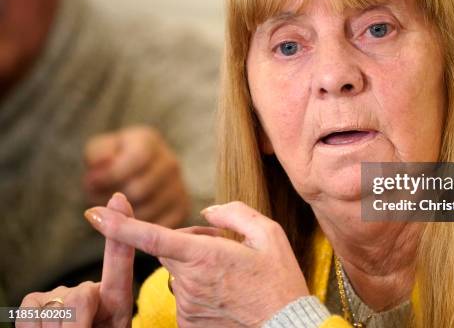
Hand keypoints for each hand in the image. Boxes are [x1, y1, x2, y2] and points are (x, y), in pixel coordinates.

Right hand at [18, 193, 134, 327]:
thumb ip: (103, 308)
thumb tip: (84, 293)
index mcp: (115, 301)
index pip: (119, 262)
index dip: (120, 231)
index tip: (119, 198)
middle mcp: (86, 292)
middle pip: (82, 295)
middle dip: (80, 325)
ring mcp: (58, 297)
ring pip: (60, 304)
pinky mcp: (32, 305)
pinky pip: (34, 311)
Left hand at [83, 126, 189, 227]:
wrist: (133, 174)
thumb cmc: (111, 162)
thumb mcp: (99, 150)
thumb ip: (97, 154)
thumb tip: (103, 163)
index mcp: (149, 143)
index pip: (135, 161)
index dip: (110, 175)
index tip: (91, 182)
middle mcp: (169, 164)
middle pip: (140, 190)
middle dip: (113, 199)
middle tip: (98, 199)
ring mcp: (179, 188)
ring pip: (149, 213)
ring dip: (124, 218)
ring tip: (111, 210)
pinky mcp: (181, 210)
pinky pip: (160, 227)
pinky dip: (141, 232)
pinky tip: (128, 224)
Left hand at [84, 201, 309, 327]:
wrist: (285, 327)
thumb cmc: (279, 280)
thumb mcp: (269, 234)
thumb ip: (234, 214)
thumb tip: (207, 212)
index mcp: (205, 256)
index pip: (153, 237)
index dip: (120, 225)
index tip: (93, 213)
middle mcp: (189, 281)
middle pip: (168, 249)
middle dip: (185, 241)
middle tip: (220, 246)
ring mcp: (186, 305)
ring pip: (177, 272)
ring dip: (193, 266)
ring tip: (228, 273)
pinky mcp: (188, 322)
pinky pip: (183, 295)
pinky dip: (197, 288)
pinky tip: (224, 291)